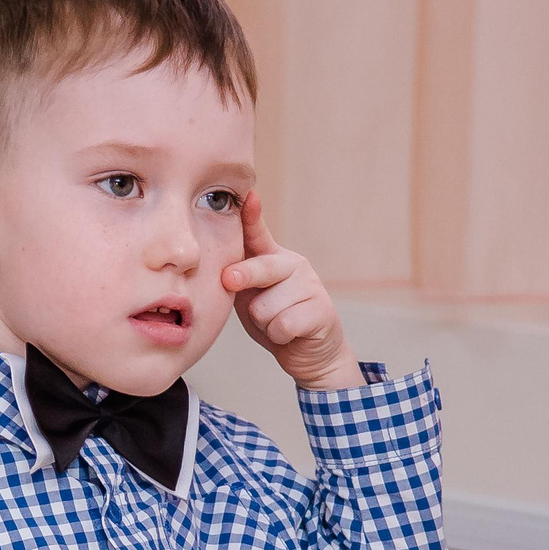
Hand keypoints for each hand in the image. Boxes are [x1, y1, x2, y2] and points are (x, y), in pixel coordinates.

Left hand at [221, 193, 358, 389]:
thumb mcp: (250, 297)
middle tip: (231, 282)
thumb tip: (226, 273)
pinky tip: (290, 335)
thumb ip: (238, 280)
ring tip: (276, 323)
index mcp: (274, 259)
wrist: (311, 354)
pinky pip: (283, 326)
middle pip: (260, 268)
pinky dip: (278, 337)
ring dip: (264, 324)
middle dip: (242, 278)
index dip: (252, 215)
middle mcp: (295, 265)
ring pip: (266, 307)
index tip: (249, 196)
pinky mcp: (322, 310)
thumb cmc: (275, 321)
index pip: (259, 233)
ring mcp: (311, 286)